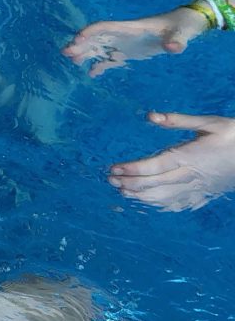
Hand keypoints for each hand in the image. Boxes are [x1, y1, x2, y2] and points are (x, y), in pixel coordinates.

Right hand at [62, 6, 207, 77]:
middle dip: (81, 44)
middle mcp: (123, 35)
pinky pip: (109, 59)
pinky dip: (99, 65)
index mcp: (131, 28)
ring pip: (99, 47)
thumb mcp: (182, 32)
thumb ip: (177, 40)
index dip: (90, 32)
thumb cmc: (183, 25)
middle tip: (66, 53)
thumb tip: (173, 48)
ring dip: (85, 53)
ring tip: (73, 62)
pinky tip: (91, 74)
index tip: (77, 40)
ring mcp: (124, 44)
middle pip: (97, 38)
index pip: (105, 27)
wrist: (186, 25)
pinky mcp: (128, 52)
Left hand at [109, 112, 234, 211]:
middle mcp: (190, 175)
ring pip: (162, 197)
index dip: (132, 169)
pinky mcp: (201, 195)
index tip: (113, 168)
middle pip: (153, 184)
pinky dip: (157, 204)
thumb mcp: (210, 123)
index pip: (153, 166)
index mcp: (189, 156)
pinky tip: (145, 201)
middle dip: (129, 183)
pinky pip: (176, 204)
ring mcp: (196, 188)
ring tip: (122, 190)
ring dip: (139, 195)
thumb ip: (179, 121)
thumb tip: (151, 116)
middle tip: (111, 180)